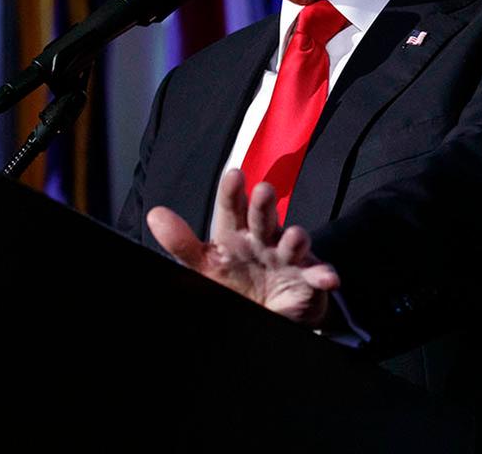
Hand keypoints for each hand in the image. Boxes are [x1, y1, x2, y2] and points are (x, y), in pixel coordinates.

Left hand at [146, 169, 339, 326]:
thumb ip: (182, 243)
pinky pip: (318, 276)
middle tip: (264, 191)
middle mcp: (264, 240)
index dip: (232, 193)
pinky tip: (326, 279)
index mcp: (236, 235)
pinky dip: (324, 276)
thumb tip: (154, 213)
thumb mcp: (205, 264)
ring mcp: (288, 258)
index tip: (234, 174)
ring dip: (296, 238)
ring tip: (295, 237)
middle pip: (263, 218)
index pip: (230, 209)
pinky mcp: (310, 279)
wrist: (273, 307)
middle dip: (265, 204)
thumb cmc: (237, 278)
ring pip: (294, 242)